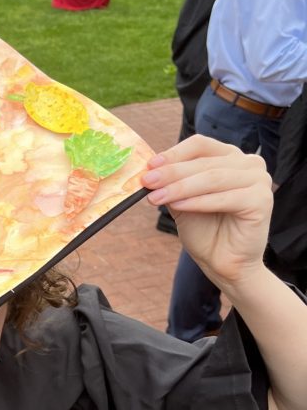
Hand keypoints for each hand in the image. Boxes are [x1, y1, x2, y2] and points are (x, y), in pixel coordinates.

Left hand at [142, 135, 272, 290]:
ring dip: (180, 187)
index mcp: (230, 157)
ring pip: (213, 178)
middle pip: (204, 162)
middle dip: (171, 173)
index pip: (200, 145)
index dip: (174, 154)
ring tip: (156, 197)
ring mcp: (259, 180)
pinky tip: (178, 206)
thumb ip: (172, 183)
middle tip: (147, 181)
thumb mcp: (182, 201)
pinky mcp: (262, 200)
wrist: (224, 264)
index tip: (149, 166)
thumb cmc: (205, 231)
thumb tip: (150, 170)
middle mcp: (249, 163)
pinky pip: (225, 198)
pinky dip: (198, 202)